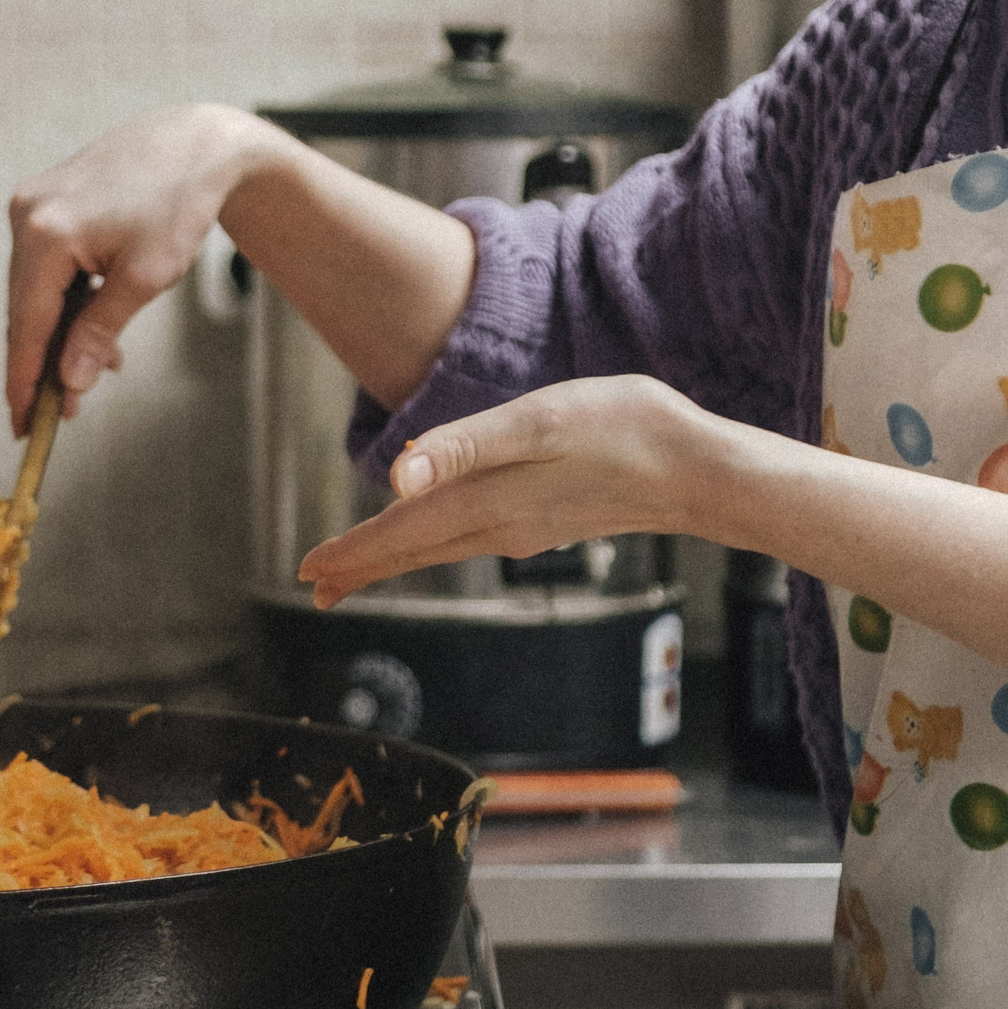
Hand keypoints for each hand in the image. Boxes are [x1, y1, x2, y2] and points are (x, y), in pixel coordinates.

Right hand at [5, 104, 284, 429]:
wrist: (194, 143)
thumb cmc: (178, 206)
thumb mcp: (145, 278)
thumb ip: (100, 332)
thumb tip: (70, 384)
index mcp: (46, 235)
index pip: (27, 326)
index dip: (24, 382)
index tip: (23, 427)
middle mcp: (27, 216)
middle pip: (26, 311)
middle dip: (46, 363)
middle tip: (63, 413)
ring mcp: (32, 205)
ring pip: (37, 290)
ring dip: (62, 332)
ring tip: (101, 368)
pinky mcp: (45, 202)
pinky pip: (47, 265)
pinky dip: (68, 299)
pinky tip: (95, 326)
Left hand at [297, 375, 714, 607]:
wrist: (700, 470)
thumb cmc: (626, 430)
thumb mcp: (541, 422)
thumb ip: (466, 446)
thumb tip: (398, 478)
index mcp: (489, 502)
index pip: (403, 535)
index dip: (353, 551)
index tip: (307, 572)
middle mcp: (501, 527)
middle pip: (414, 552)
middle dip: (362, 567)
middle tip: (314, 586)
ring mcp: (525, 528)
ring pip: (441, 548)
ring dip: (395, 558)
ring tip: (356, 570)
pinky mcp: (547, 520)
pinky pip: (471, 538)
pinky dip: (436, 543)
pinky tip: (436, 535)